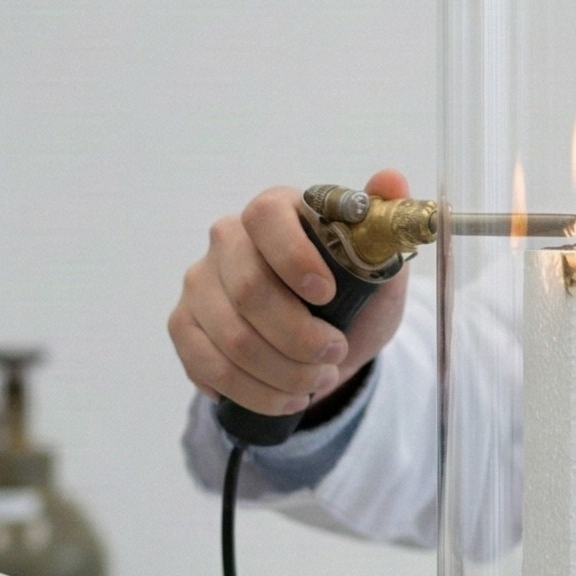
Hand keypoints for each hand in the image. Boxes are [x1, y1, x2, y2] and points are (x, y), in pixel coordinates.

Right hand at [169, 167, 413, 418]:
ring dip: (284, 374)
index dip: (293, 258)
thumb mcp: (380, 267)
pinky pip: (208, 367)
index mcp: (275, 212)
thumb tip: (391, 177)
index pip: (265, 217)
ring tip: (319, 381)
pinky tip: (287, 398)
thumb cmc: (353, 298)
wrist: (328, 348)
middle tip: (335, 356)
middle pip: (248, 290)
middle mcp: (227, 240)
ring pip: (231, 339)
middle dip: (299, 337)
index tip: (327, 296)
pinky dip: (256, 393)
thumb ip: (384, 222)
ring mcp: (199, 283)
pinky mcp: (184, 326)